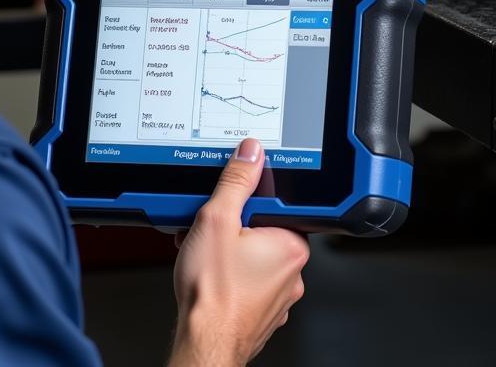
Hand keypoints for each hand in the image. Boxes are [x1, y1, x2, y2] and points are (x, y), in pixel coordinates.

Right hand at [169, 139, 308, 366]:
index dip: (247, 199)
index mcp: (291, 245)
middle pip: (262, 229)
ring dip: (228, 249)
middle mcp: (293, 272)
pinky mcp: (262, 312)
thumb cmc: (213, 293)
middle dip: (233, 225)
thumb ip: (236, 181)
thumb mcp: (218, 219)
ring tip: (204, 253)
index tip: (231, 202)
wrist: (203, 343)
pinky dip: (229, 273)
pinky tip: (209, 273)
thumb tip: (250, 153)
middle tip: (211, 229)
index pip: (276, 203)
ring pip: (253, 256)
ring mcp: (279, 295)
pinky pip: (248, 280)